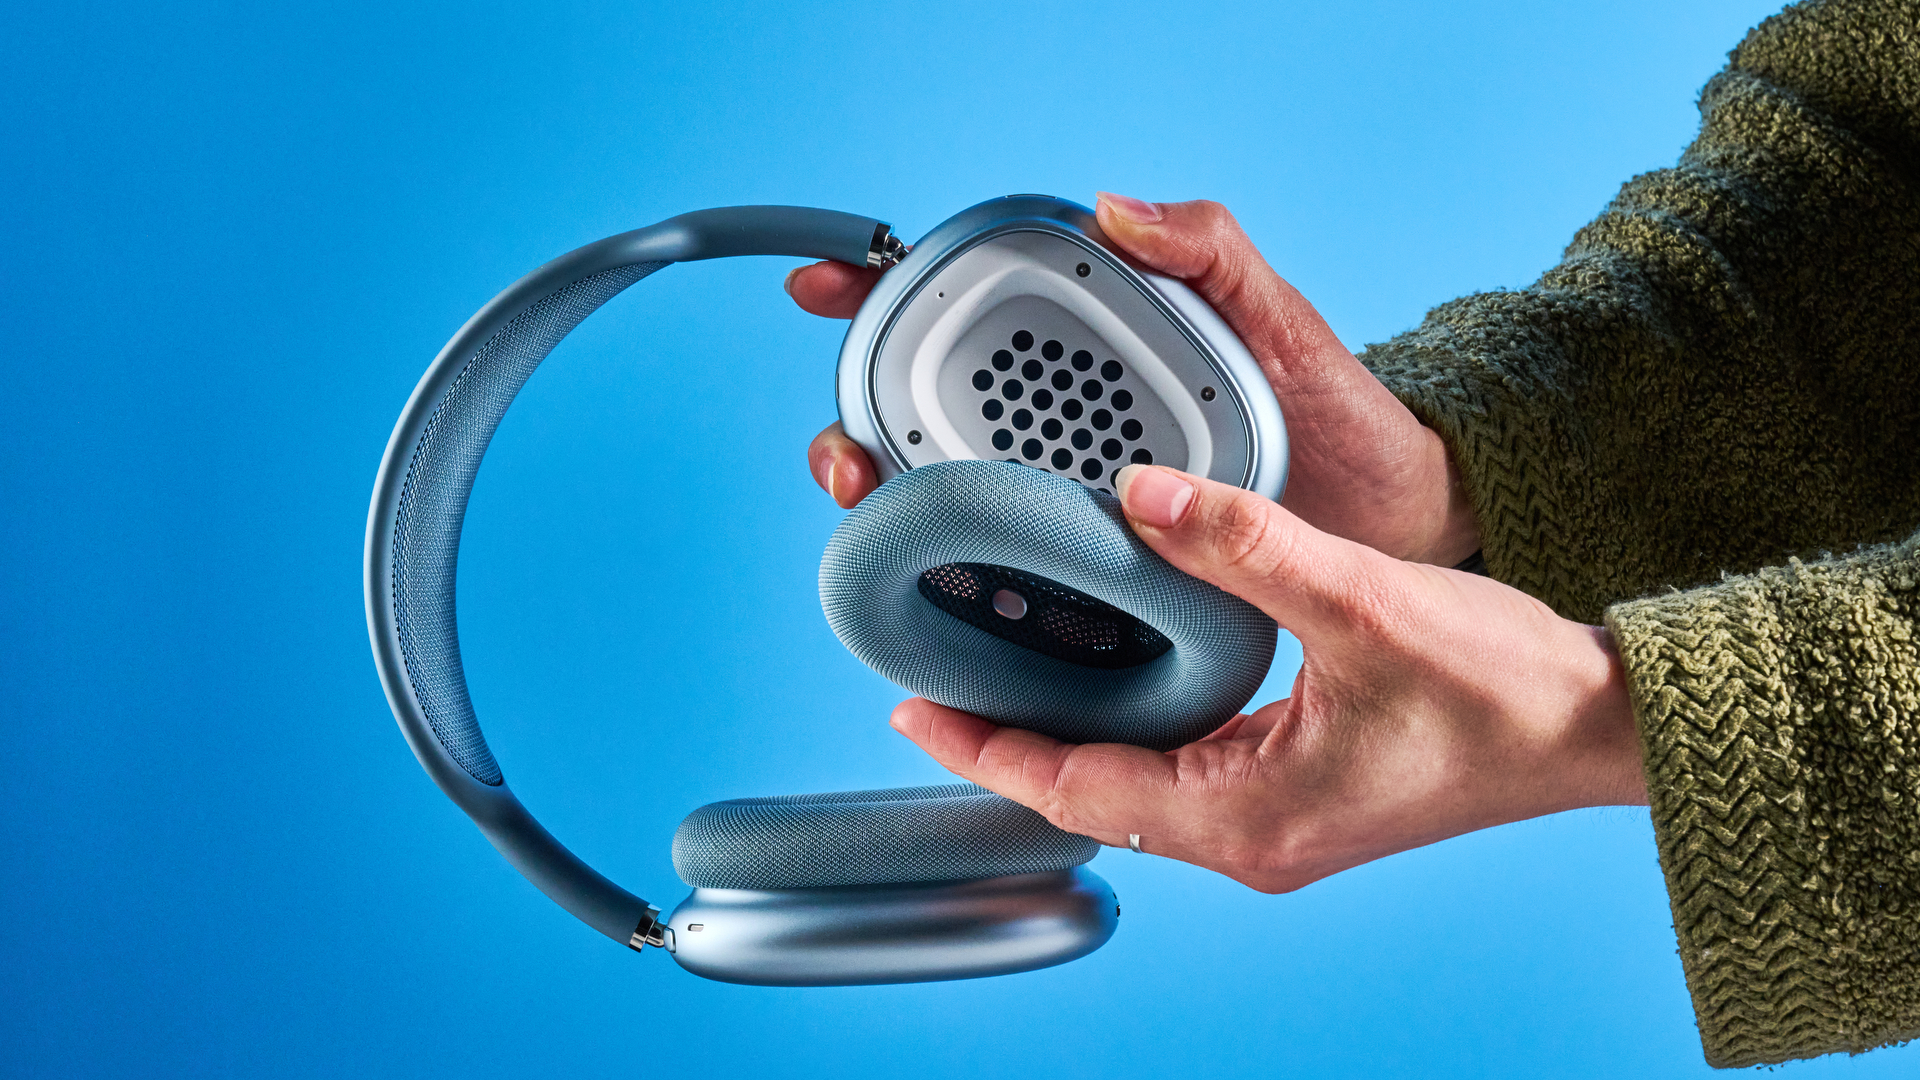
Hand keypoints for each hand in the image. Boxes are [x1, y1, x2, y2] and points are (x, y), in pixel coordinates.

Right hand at [793, 194, 1479, 565]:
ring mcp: (1084, 497)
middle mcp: (1077, 424)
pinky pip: (1015, 565)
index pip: (972, 311)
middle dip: (862, 421)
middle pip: (932, 412)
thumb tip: (1115, 209)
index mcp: (1100, 349)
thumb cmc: (1343, 419)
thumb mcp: (1282, 324)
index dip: (886, 293)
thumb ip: (1210, 253)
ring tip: (874, 513)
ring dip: (894, 503)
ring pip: (955, 493)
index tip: (824, 286)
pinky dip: (963, 573)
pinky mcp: (1103, 568)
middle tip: (849, 451)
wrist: (1396, 529)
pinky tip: (938, 586)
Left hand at [888, 464, 1646, 892]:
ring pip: (1133, 783)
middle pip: (1089, 795)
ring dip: (1067, 733)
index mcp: (1249, 815)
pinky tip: (1112, 669)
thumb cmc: (1500, 689)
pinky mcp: (1298, 792)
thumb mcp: (1361, 600)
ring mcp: (1275, 821)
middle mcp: (1250, 837)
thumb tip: (1138, 494)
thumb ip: (1242, 544)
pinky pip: (1182, 767)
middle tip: (936, 681)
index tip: (912, 711)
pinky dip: (1131, 723)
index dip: (986, 751)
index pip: (1076, 791)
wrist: (1594, 730)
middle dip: (1010, 743)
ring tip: (1002, 670)